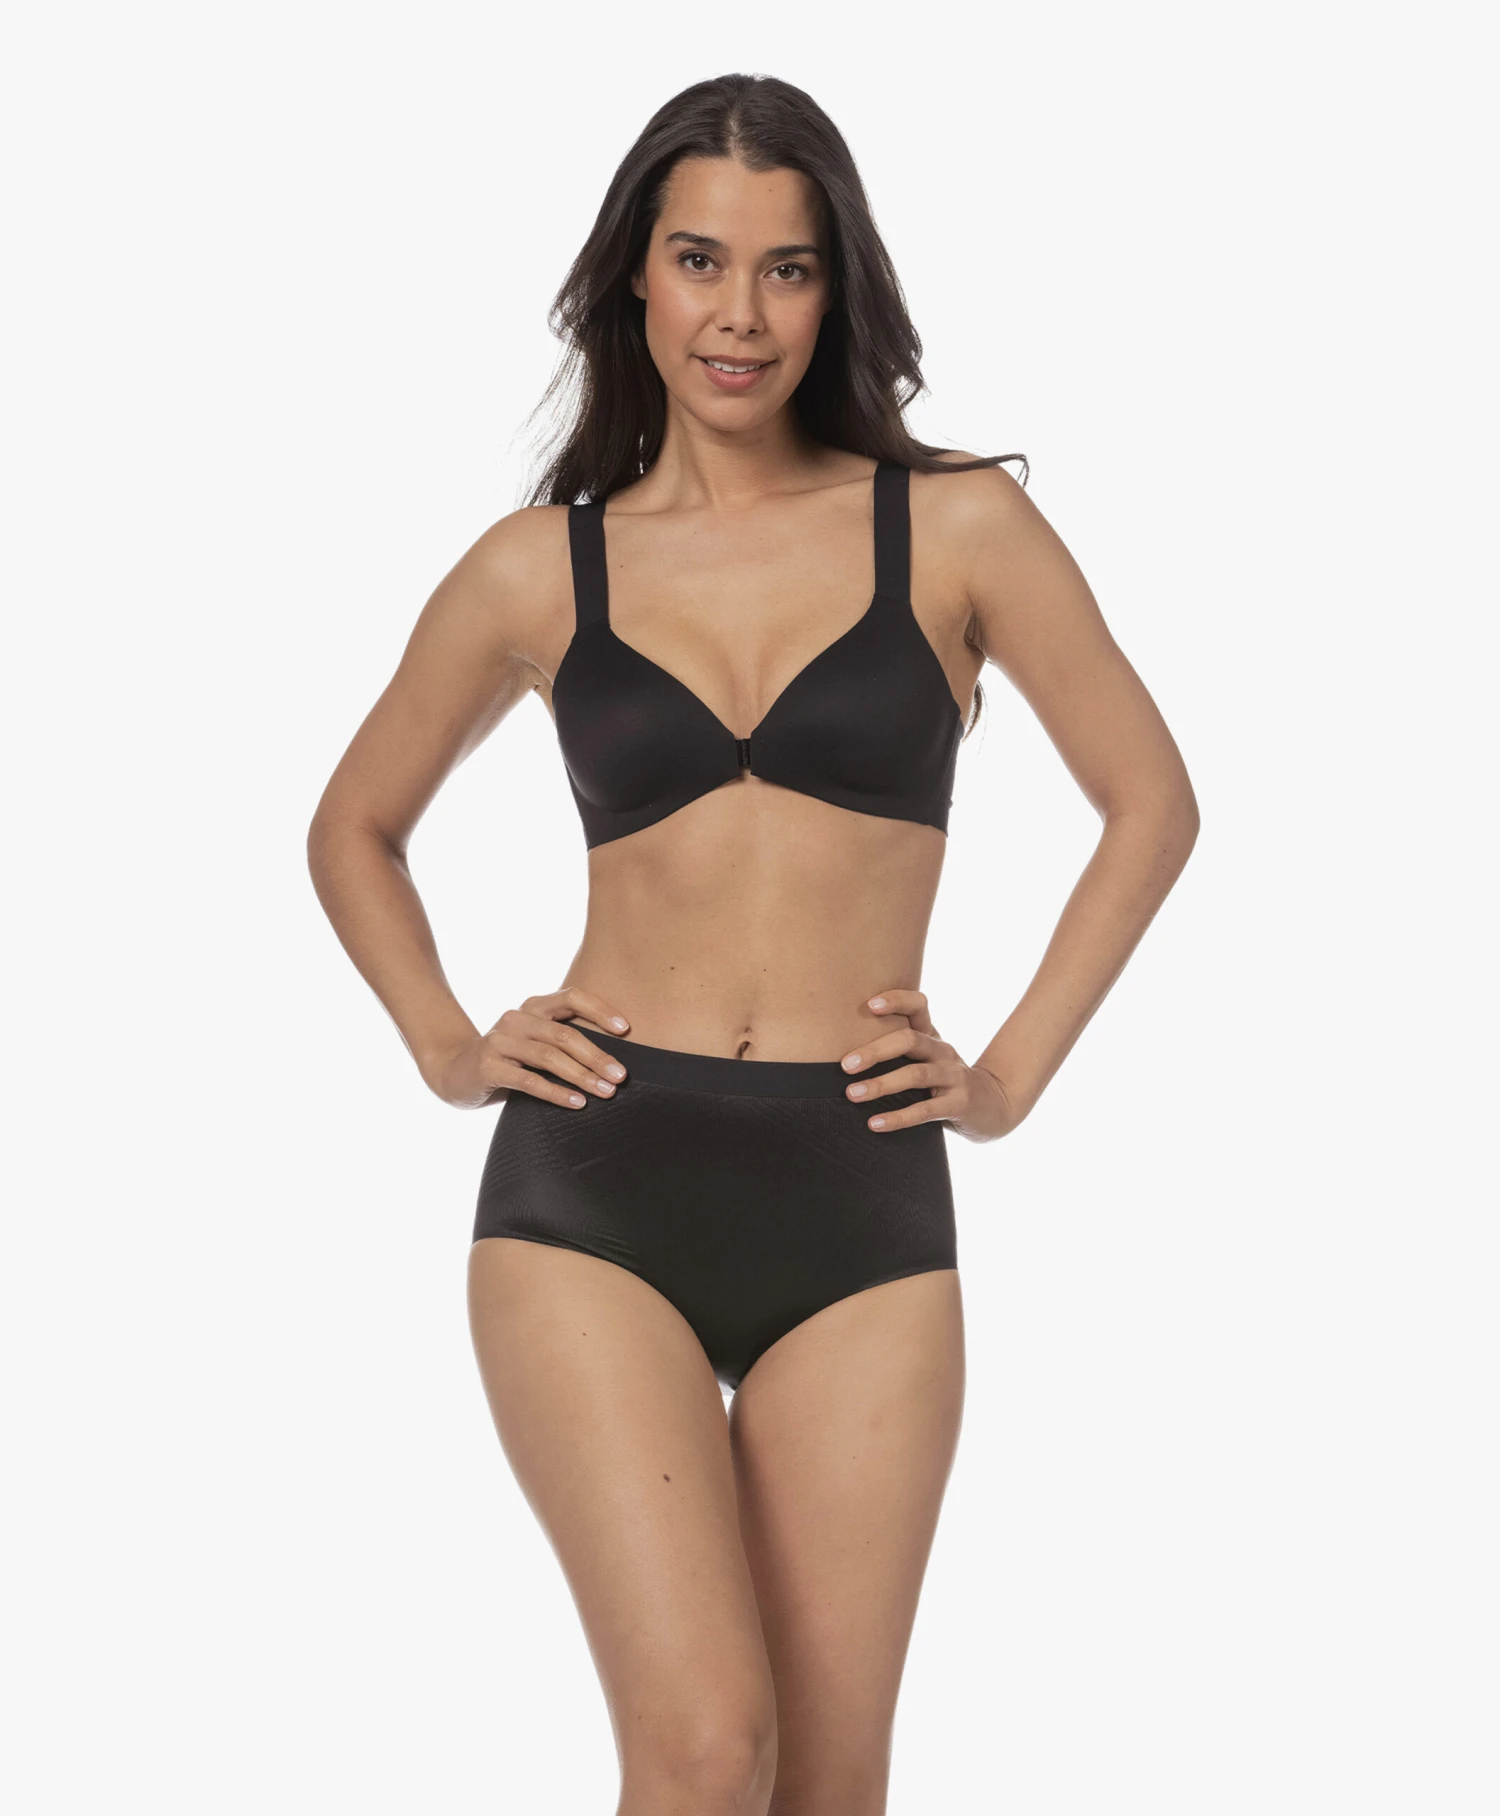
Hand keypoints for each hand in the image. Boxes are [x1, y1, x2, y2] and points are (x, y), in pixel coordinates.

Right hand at [422, 986, 632, 1109]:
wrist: (456, 1071)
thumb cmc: (510, 1059)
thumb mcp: (536, 1042)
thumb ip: (564, 1041)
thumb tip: (616, 1060)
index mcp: (534, 1007)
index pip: (571, 997)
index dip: (600, 1010)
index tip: (626, 1030)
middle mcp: (517, 1018)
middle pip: (564, 1034)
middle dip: (597, 1056)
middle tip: (621, 1076)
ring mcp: (500, 1041)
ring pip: (549, 1057)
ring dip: (581, 1076)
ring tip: (606, 1092)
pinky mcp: (488, 1066)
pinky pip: (528, 1080)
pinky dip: (556, 1093)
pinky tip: (577, 1103)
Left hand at [842, 989, 1023, 1143]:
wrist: (993, 1107)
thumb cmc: (946, 1083)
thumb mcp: (927, 1060)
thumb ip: (898, 1053)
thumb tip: (843, 1057)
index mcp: (932, 1036)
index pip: (918, 1005)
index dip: (896, 1000)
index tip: (869, 1005)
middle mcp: (943, 1051)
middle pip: (909, 1040)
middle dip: (874, 1052)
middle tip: (844, 1065)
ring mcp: (953, 1077)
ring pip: (916, 1074)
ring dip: (881, 1085)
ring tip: (852, 1094)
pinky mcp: (959, 1104)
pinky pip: (925, 1111)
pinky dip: (898, 1118)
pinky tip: (874, 1124)